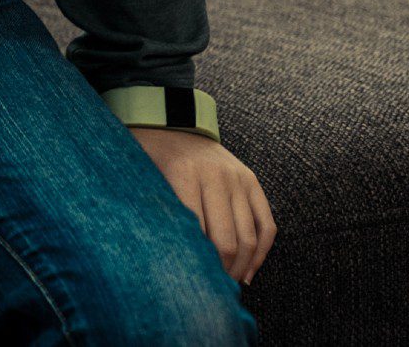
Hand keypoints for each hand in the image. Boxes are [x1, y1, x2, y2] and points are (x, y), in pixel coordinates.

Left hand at [130, 128, 274, 286]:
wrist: (170, 118)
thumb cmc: (148, 152)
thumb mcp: (141, 174)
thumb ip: (153, 209)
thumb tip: (162, 256)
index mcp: (183, 174)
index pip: (196, 232)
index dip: (197, 262)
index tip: (191, 283)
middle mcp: (216, 176)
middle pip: (227, 240)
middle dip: (221, 271)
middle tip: (212, 290)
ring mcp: (238, 179)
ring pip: (250, 237)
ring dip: (242, 268)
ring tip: (229, 286)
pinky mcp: (252, 181)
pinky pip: (267, 224)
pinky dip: (262, 253)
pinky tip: (249, 272)